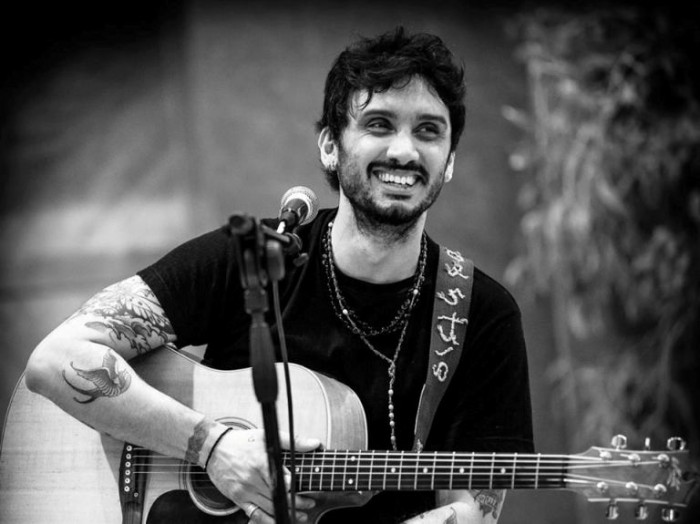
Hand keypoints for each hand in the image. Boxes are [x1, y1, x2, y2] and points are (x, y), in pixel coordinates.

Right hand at [206, 428, 320, 522]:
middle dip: (297, 503)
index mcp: (261, 462)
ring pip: (269, 508)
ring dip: (287, 513)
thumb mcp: (267, 436)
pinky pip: (255, 515)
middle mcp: (252, 479)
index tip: (307, 489)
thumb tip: (314, 443)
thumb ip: (292, 440)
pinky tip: (279, 520)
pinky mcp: (238, 499)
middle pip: (278, 496)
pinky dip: (268, 520)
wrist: (215, 449)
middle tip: (310, 503)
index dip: (295, 487)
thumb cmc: (242, 442)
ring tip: (301, 514)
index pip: (281, 480)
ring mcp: (244, 491)